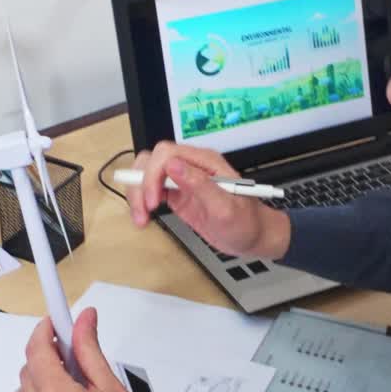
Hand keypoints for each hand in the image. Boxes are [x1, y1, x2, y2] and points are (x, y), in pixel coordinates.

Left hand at [10, 307, 192, 391]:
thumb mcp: (113, 388)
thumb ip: (90, 351)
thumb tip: (83, 321)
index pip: (37, 353)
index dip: (45, 333)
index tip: (54, 324)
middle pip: (27, 374)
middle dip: (46, 359)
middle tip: (71, 356)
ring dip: (37, 386)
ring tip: (69, 389)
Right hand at [126, 141, 291, 259]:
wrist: (253, 237)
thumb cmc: (247, 222)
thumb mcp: (225, 207)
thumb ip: (200, 184)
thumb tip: (174, 166)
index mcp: (205, 162)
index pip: (166, 154)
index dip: (153, 175)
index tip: (153, 200)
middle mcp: (191, 167)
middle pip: (151, 161)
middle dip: (140, 184)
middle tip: (144, 210)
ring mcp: (182, 180)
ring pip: (147, 174)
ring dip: (137, 194)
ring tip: (141, 219)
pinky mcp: (178, 195)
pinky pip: (151, 190)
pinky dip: (142, 202)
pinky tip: (145, 217)